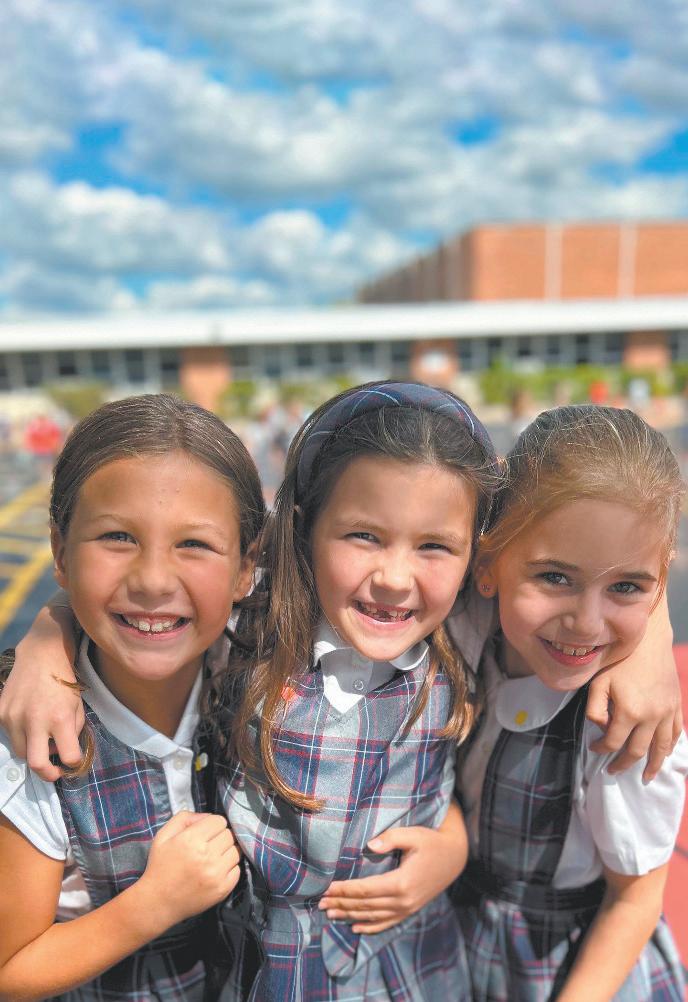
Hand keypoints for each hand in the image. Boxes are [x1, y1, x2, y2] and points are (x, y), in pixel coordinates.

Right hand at [0, 603, 81, 780]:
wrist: (41, 655)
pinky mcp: (1, 712)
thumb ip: (73, 732)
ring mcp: (13, 716)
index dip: (74, 764)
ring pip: (21, 752)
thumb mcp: (78, 706)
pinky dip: (22, 735)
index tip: (73, 764)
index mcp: (60, 718)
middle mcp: (34, 720)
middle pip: (37, 764)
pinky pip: (10, 735)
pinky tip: (30, 721)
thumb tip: (65, 754)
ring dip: (33, 751)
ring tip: (42, 738)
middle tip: (54, 771)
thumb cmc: (64, 681)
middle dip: (47, 773)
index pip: (69, 756)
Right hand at [138, 812, 240, 928]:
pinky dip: (229, 869)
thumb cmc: (160, 866)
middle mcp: (207, 855)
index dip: (212, 825)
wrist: (158, 902)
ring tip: (213, 858)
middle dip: (219, 837)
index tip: (205, 833)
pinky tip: (215, 871)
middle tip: (208, 846)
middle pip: (229, 835)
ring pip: (236, 851)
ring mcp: (216, 874)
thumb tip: (207, 817)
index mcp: (191, 839)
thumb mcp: (164, 835)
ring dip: (226, 852)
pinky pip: (237, 870)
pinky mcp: (222, 889)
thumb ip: (185, 818)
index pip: (219, 821)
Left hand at [319, 811, 467, 933]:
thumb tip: (370, 844)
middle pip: (365, 905)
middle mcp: (403, 901)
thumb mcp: (413, 834)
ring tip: (331, 914)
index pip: (364, 889)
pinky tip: (356, 928)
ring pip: (373, 916)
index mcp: (401, 882)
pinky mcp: (410, 910)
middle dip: (341, 904)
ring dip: (350, 916)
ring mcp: (407, 908)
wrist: (455, 857)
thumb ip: (391, 838)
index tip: (327, 888)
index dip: (344, 890)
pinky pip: (387, 923)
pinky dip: (370, 927)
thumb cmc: (432, 841)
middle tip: (320, 903)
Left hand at [586, 593, 681, 781]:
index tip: (594, 749)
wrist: (648, 641)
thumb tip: (600, 728)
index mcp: (629, 712)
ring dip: (653, 765)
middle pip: (638, 751)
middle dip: (624, 764)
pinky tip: (664, 755)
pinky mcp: (676, 706)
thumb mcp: (598, 682)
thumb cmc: (619, 660)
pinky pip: (677, 733)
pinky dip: (671, 747)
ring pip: (661, 748)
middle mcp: (651, 717)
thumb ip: (594, 708)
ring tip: (646, 778)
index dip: (601, 749)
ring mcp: (667, 713)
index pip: (613, 742)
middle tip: (614, 771)